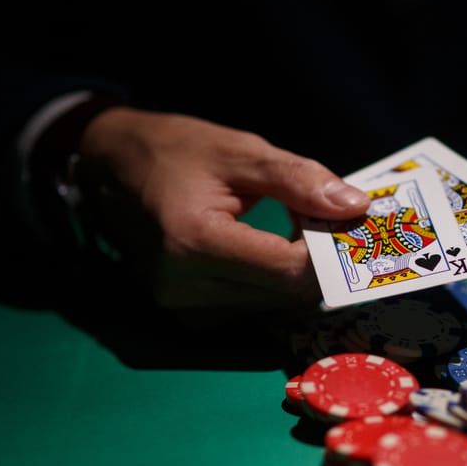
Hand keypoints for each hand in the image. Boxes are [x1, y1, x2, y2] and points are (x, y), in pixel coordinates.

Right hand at [76, 107, 369, 318]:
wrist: (111, 166)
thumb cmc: (176, 151)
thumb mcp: (241, 151)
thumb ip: (299, 181)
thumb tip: (356, 208)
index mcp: (193, 241)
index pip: (287, 270)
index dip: (327, 251)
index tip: (345, 223)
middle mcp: (182, 285)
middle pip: (284, 293)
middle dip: (315, 262)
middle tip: (327, 225)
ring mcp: (180, 306)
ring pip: (272, 305)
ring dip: (293, 273)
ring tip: (292, 231)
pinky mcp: (184, 314)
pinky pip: (250, 308)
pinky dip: (269, 283)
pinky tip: (266, 251)